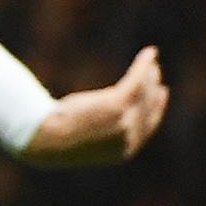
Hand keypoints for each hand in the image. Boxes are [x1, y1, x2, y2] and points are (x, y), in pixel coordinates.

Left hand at [23, 46, 168, 166]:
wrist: (44, 138)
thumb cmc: (56, 137)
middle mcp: (128, 138)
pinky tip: (149, 53)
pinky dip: (144, 65)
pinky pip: (137, 80)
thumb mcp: (86, 136)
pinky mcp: (116, 105)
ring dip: (149, 73)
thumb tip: (109, 114)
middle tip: (154, 72)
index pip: (148, 127)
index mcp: (123, 152)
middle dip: (153, 87)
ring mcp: (124, 122)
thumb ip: (104, 130)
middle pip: (148, 107)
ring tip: (149, 60)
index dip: (156, 108)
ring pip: (144, 92)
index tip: (161, 92)